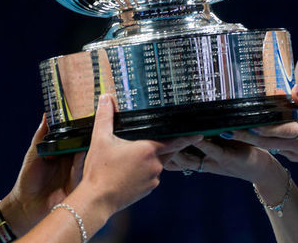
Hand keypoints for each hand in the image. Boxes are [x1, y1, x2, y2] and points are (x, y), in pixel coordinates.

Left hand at [1, 115, 85, 233]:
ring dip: (88, 149)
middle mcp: (71, 161)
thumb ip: (42, 134)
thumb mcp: (34, 152)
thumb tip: (46, 114)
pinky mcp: (75, 185)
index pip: (75, 137)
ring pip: (85, 158)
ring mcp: (74, 173)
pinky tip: (82, 155)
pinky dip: (82, 164)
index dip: (80, 127)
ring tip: (91, 137)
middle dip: (88, 136)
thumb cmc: (28, 178)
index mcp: (63, 152)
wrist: (24, 204)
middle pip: (83, 146)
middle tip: (94, 124)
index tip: (86, 115)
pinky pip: (81, 173)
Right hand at [80, 94, 202, 215]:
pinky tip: (131, 169)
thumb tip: (106, 98)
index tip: (200, 133)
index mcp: (148, 150)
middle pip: (168, 151)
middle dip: (168, 144)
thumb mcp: (100, 139)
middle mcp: (155, 165)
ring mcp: (153, 179)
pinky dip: (146, 170)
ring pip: (159, 163)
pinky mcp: (148, 190)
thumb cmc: (99, 169)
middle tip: (160, 137)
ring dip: (152, 157)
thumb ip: (105, 116)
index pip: (175, 141)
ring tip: (133, 155)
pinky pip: (152, 175)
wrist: (97, 200)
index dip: (188, 137)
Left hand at [230, 86, 297, 175]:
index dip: (264, 128)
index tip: (247, 124)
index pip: (281, 131)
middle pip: (267, 142)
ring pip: (269, 146)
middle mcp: (296, 146)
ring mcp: (294, 154)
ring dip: (251, 140)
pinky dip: (263, 142)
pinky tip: (250, 135)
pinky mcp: (293, 157)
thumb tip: (292, 88)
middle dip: (246, 137)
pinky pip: (276, 148)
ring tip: (231, 131)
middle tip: (227, 130)